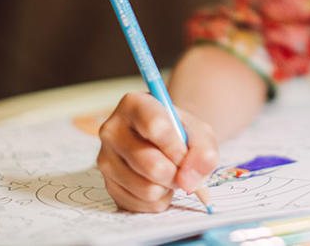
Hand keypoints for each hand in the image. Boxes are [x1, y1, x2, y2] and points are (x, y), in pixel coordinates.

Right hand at [97, 92, 218, 212]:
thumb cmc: (180, 132)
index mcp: (134, 104)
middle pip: (151, 164)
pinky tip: (158, 184)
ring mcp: (105, 159)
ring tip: (169, 173)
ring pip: (147, 188)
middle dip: (177, 173)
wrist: (166, 143)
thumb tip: (189, 181)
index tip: (185, 153)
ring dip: (168, 187)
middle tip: (182, 167)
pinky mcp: (108, 185)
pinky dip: (158, 200)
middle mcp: (112, 130)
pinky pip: (140, 204)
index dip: (178, 148)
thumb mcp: (200, 132)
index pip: (156, 127)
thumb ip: (203, 151)